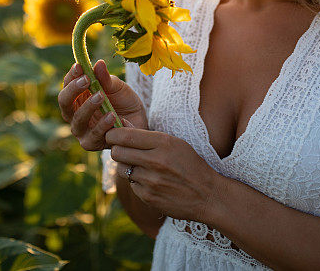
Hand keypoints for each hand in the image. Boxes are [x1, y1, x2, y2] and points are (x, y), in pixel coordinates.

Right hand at [58, 59, 148, 150]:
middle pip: (65, 102)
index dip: (72, 75)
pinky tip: (111, 116)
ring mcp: (81, 129)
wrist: (139, 121)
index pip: (67, 85)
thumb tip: (99, 63)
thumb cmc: (124, 102)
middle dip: (74, 90)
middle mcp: (74, 113)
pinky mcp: (91, 143)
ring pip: (78, 119)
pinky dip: (102, 125)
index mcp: (77, 97)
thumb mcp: (117, 87)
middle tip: (86, 80)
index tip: (80, 66)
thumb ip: (106, 78)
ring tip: (101, 96)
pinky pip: (94, 135)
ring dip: (88, 106)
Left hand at [105, 126, 223, 223]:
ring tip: (139, 166)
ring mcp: (151, 181)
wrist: (207, 195)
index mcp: (164, 142)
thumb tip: (122, 123)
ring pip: (121, 169)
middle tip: (123, 150)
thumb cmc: (190, 164)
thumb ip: (147, 135)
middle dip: (116, 150)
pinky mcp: (148, 197)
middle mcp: (155, 161)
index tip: (112, 135)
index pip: (125, 135)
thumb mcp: (175, 143)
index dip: (113, 134)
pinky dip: (136, 182)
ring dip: (125, 167)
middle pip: (117, 152)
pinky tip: (150, 181)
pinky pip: (131, 185)